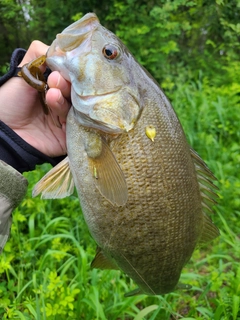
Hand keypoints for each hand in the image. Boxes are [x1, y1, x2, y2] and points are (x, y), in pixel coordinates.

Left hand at [0, 40, 70, 156]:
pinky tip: (63, 112)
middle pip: (75, 91)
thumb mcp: (21, 73)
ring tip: (52, 94)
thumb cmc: (8, 103)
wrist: (3, 134)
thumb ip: (38, 56)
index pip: (68, 76)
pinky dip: (71, 117)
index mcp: (52, 87)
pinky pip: (77, 125)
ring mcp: (65, 119)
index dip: (67, 70)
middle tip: (55, 80)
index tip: (61, 66)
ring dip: (64, 99)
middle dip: (66, 84)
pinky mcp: (68, 135)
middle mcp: (61, 102)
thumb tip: (61, 46)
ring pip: (75, 107)